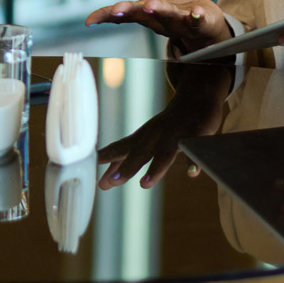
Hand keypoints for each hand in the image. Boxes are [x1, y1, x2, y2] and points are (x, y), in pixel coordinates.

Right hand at [85, 0, 231, 51]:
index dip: (105, 15)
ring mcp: (178, 20)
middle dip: (129, 10)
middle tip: (116, 9)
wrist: (204, 26)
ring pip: (167, 15)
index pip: (121, 12)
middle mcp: (157, 17)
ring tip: (150, 5)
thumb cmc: (172, 6)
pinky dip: (197, 16)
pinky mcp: (198, 21)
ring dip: (159, 10)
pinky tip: (196, 12)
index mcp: (143, 10)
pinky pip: (197, 19)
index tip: (89, 21)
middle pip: (141, 13)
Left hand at [94, 65, 231, 188]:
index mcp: (141, 138)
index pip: (119, 149)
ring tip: (144, 184)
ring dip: (155, 168)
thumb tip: (102, 184)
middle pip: (140, 153)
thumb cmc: (165, 127)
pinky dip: (193, 161)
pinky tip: (191, 173)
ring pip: (164, 153)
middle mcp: (156, 135)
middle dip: (126, 167)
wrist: (196, 98)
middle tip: (112, 182)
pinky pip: (195, 149)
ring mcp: (176, 134)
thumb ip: (123, 162)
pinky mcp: (196, 133)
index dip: (104, 158)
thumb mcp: (142, 142)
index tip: (87, 167)